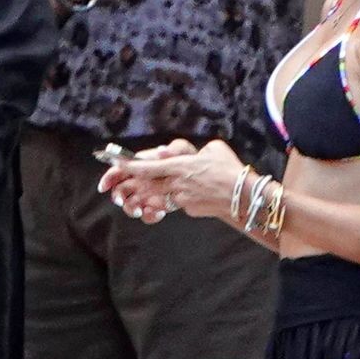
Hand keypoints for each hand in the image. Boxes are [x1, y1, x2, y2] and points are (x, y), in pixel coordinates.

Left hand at [99, 139, 247, 224]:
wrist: (242, 197)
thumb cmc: (230, 169)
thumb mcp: (214, 148)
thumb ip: (196, 150)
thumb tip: (188, 155)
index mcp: (180, 165)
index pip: (149, 166)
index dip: (131, 166)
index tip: (117, 165)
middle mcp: (177, 183)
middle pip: (148, 184)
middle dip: (134, 185)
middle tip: (121, 186)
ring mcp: (182, 198)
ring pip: (159, 196)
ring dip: (149, 196)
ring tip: (141, 197)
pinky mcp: (189, 209)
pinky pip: (176, 204)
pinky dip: (175, 200)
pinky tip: (184, 197)